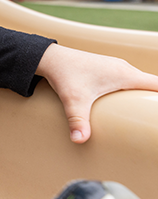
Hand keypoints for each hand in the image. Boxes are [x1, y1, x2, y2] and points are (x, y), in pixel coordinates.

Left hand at [36, 43, 157, 143]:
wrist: (50, 58)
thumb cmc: (64, 75)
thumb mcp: (73, 100)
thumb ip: (78, 121)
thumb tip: (79, 140)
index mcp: (124, 75)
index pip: (156, 85)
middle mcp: (124, 68)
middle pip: (151, 84)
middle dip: (155, 100)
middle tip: (153, 120)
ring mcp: (116, 67)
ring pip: (140, 82)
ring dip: (145, 95)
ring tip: (147, 113)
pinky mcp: (107, 69)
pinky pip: (129, 80)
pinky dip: (133, 90)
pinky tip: (129, 103)